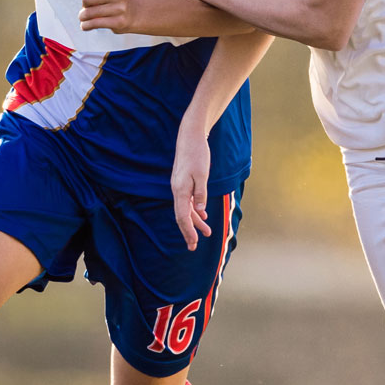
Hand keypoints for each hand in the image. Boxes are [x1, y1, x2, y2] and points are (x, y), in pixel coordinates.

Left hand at [69, 0, 132, 32]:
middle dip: (83, 4)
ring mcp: (120, 8)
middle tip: (87, 7)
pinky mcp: (119, 22)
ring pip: (87, 13)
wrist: (132, 14)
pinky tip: (86, 25)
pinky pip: (92, 24)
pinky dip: (85, 26)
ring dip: (82, 16)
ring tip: (86, 17)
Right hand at [170, 128, 212, 250]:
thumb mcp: (202, 175)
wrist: (190, 137)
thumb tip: (200, 212)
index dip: (188, 231)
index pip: (182, 216)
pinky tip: (203, 217)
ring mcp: (180, 187)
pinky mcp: (184, 183)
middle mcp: (177, 190)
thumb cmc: (197, 154)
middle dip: (189, 232)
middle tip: (194, 247)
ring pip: (186, 209)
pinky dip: (195, 211)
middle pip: (182, 216)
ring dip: (196, 222)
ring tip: (207, 233)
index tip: (193, 242)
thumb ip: (201, 194)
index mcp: (180, 190)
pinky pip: (188, 201)